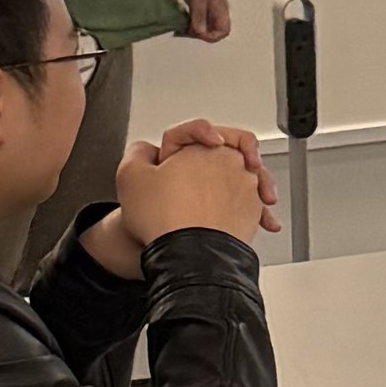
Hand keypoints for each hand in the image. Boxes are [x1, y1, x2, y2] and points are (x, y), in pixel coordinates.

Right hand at [98, 120, 275, 267]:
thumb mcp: (131, 175)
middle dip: (210, 162)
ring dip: (230, 184)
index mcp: (207, 149)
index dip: (188, 138)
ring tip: (209, 201)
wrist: (191, 255)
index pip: (200, 130)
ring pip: (243, 177)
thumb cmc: (164, 218)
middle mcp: (235, 165)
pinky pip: (253, 204)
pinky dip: (245, 209)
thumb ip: (137, 154)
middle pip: (224, 153)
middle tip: (192, 175)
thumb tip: (144, 152)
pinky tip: (230, 218)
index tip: (182, 152)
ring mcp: (248, 189)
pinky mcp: (254, 214)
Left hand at [177, 0, 235, 46]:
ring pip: (204, 24)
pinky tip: (179, 17)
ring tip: (178, 26)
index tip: (195, 32)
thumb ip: (199, 16)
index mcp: (220, 8)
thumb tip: (200, 33)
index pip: (223, 31)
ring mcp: (209, 4)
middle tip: (182, 30)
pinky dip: (189, 20)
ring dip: (193, 27)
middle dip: (199, 33)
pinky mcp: (200, 0)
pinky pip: (198, 16)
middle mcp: (217, 8)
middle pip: (213, 30)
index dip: (210, 36)